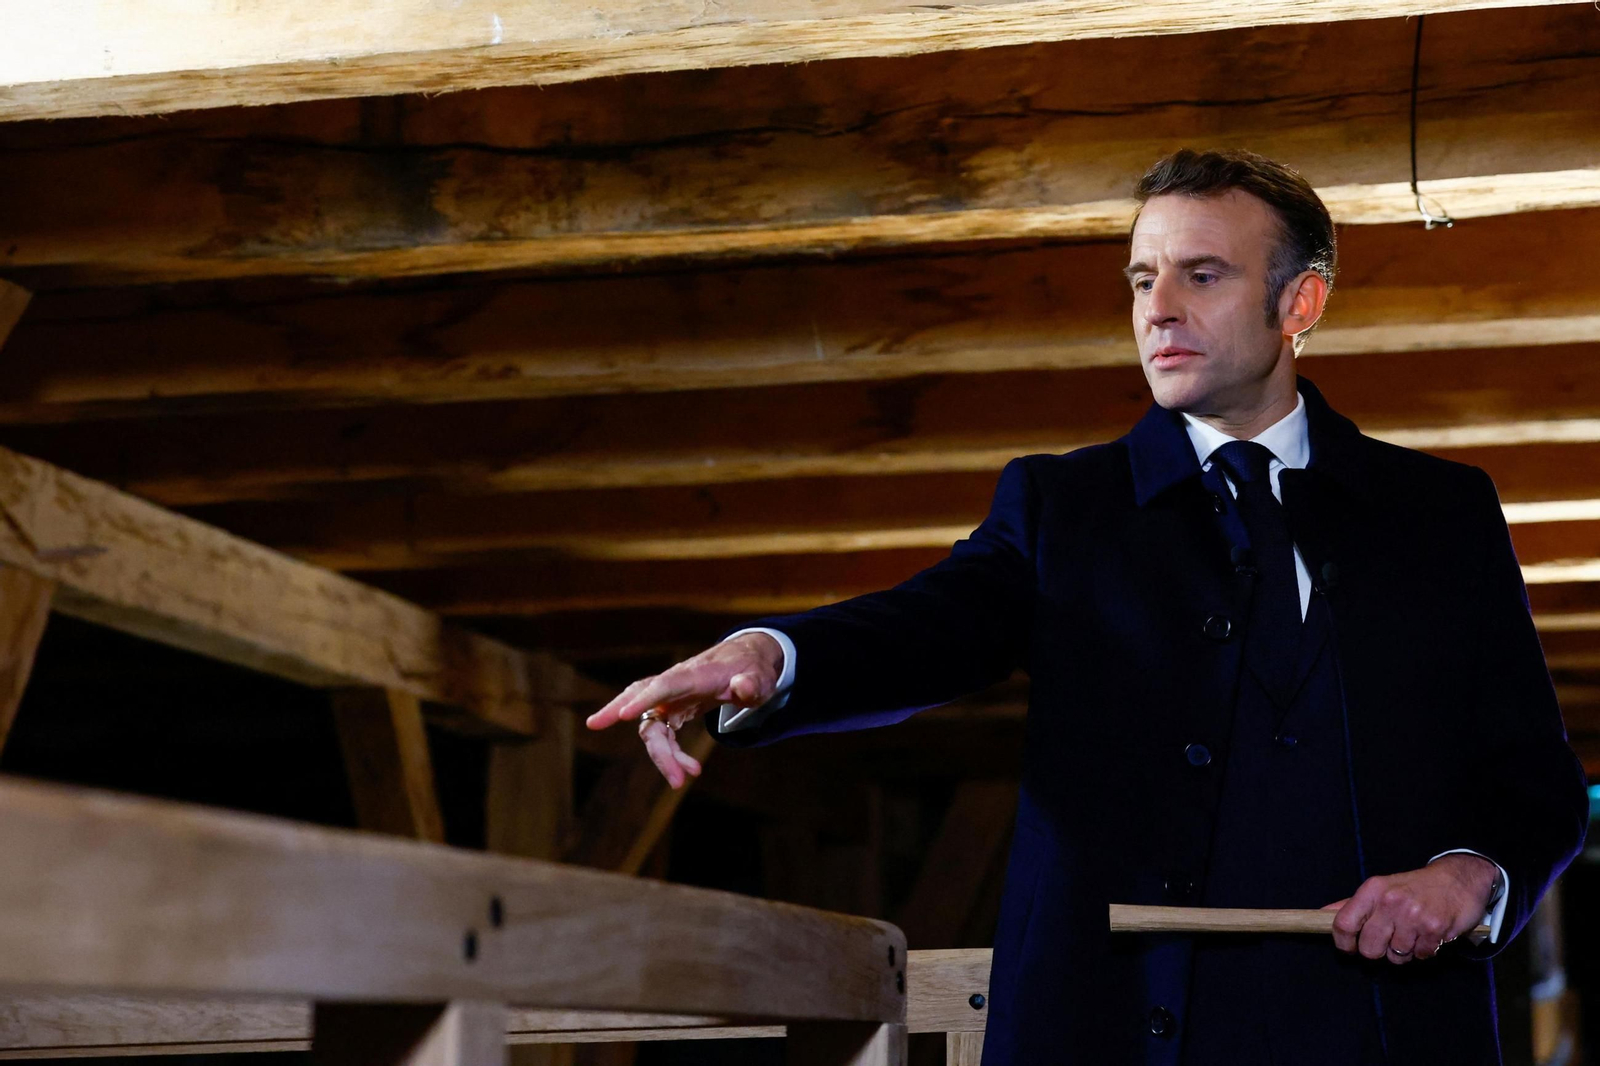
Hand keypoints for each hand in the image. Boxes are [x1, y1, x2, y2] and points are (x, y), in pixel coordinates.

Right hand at [584, 633, 784, 788]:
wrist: (743, 660)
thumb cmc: (751, 669)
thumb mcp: (761, 677)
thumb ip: (752, 683)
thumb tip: (743, 686)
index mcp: (697, 675)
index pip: (666, 685)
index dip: (645, 699)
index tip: (623, 715)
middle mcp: (677, 683)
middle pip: (646, 705)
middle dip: (647, 742)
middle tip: (668, 775)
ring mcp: (671, 696)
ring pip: (650, 724)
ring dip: (660, 754)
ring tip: (679, 781)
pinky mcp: (671, 708)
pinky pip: (659, 732)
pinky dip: (667, 753)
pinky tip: (684, 769)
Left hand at [1320, 853, 1498, 963]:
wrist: (1458, 879)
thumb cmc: (1413, 887)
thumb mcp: (1380, 888)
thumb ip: (1352, 905)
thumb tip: (1322, 914)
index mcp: (1372, 891)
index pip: (1343, 924)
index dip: (1343, 943)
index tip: (1351, 948)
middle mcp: (1390, 902)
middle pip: (1369, 948)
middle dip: (1379, 951)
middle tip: (1390, 940)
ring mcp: (1413, 916)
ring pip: (1396, 956)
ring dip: (1405, 951)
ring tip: (1413, 933)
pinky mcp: (1435, 929)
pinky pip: (1421, 956)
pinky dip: (1424, 951)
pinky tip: (1428, 935)